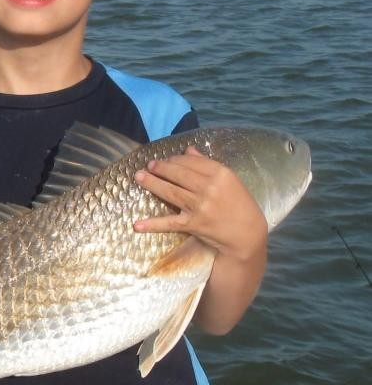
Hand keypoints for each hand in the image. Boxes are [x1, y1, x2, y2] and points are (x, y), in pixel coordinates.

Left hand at [133, 146, 268, 333]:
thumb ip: (207, 164)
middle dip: (160, 168)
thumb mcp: (229, 180)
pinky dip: (152, 225)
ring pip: (170, 191)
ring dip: (152, 184)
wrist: (247, 234)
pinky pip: (169, 222)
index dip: (174, 159)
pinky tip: (137, 225)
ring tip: (139, 177)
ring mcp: (200, 206)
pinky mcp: (194, 224)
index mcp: (220, 173)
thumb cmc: (239, 204)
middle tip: (148, 165)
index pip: (191, 161)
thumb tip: (188, 149)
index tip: (165, 159)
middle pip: (178, 174)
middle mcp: (209, 188)